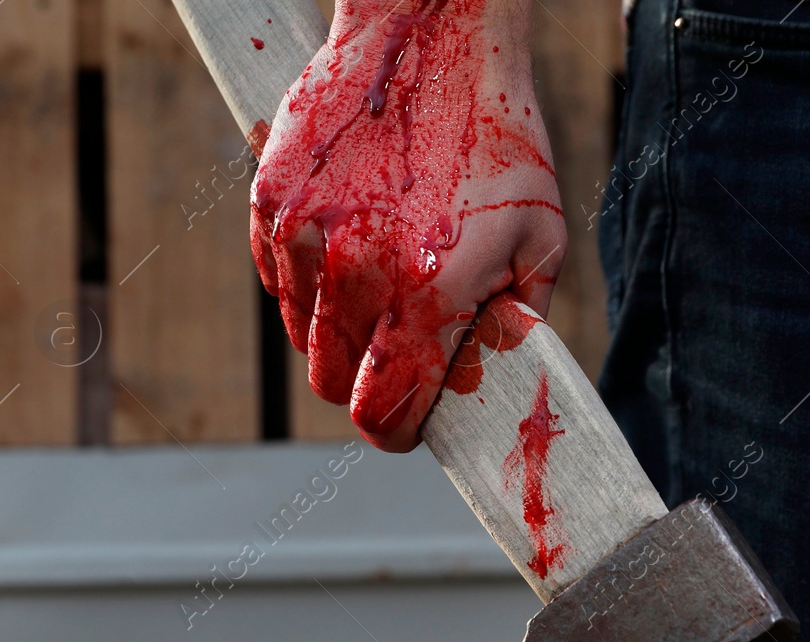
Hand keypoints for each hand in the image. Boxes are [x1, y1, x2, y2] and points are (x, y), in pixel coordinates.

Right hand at [251, 0, 565, 451]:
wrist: (431, 34)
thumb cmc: (497, 134)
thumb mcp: (540, 235)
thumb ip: (513, 325)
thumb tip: (479, 386)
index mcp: (427, 294)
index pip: (384, 417)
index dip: (397, 433)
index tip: (406, 426)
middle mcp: (356, 275)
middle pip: (334, 387)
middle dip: (366, 383)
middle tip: (399, 347)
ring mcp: (304, 240)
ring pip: (304, 339)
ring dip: (338, 330)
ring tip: (381, 275)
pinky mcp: (269, 206)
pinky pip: (280, 284)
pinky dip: (308, 283)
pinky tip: (349, 237)